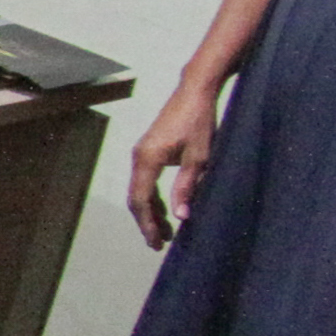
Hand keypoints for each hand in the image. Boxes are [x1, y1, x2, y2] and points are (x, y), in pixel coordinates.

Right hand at [125, 79, 223, 247]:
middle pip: (136, 198)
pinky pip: (145, 180)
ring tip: (166, 231)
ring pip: (140, 190)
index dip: (148, 224)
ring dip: (151, 211)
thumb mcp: (199, 158)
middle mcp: (138, 157)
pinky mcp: (149, 149)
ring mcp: (141, 152)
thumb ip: (187, 187)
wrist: (195, 91)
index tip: (157, 242)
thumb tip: (181, 215)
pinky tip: (166, 207)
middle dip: (147, 222)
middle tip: (160, 243)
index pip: (141, 200)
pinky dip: (153, 197)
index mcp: (148, 160)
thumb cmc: (200, 121)